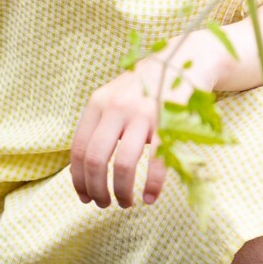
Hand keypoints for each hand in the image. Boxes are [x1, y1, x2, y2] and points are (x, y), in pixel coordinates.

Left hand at [70, 49, 213, 208]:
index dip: (78, 178)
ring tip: (125, 203)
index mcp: (98, 103)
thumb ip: (100, 124)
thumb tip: (84, 168)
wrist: (184, 59)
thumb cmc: (145, 87)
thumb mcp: (114, 97)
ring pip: (123, 165)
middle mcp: (116, 107)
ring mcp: (142, 114)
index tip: (83, 197)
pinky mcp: (168, 121)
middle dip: (96, 189)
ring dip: (121, 191)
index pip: (79, 148)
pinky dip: (152, 186)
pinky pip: (157, 162)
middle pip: (96, 160)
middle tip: (103, 205)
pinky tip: (149, 198)